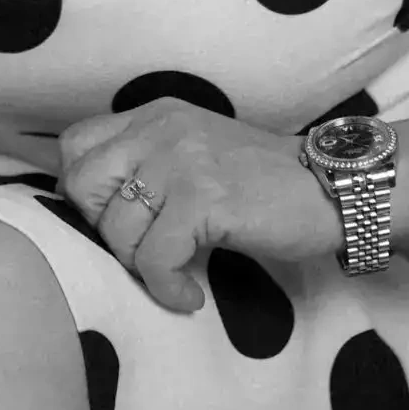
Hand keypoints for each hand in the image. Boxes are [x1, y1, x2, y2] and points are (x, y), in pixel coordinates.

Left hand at [58, 98, 340, 313]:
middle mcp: (161, 128)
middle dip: (102, 230)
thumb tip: (93, 210)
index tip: (116, 221)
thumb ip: (148, 163)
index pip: (76, 145)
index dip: (85, 192)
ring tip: (174, 278)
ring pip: (117, 229)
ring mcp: (181, 160)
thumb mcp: (195, 153)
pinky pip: (154, 259)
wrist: (332, 188)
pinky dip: (167, 289)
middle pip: (82, 183)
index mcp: (155, 115)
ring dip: (141, 268)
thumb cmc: (262, 183)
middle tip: (141, 251)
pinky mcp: (202, 199)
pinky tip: (191, 294)